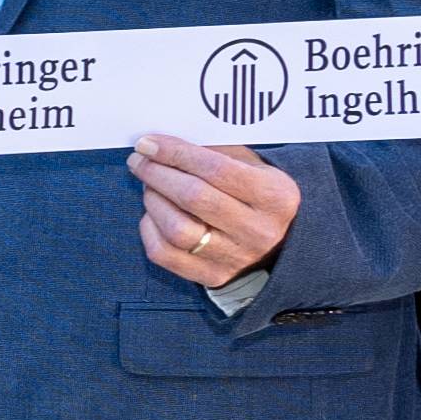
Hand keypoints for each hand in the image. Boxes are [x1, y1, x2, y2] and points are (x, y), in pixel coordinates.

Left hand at [125, 128, 297, 285]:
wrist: (281, 245)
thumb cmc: (257, 196)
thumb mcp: (254, 167)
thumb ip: (217, 153)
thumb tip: (165, 145)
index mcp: (274, 196)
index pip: (216, 169)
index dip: (176, 153)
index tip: (147, 143)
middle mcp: (258, 230)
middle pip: (193, 197)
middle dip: (157, 173)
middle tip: (139, 160)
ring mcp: (236, 258)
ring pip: (176, 229)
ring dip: (153, 201)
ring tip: (149, 186)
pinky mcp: (213, 276)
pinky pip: (165, 254)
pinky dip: (149, 230)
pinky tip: (152, 213)